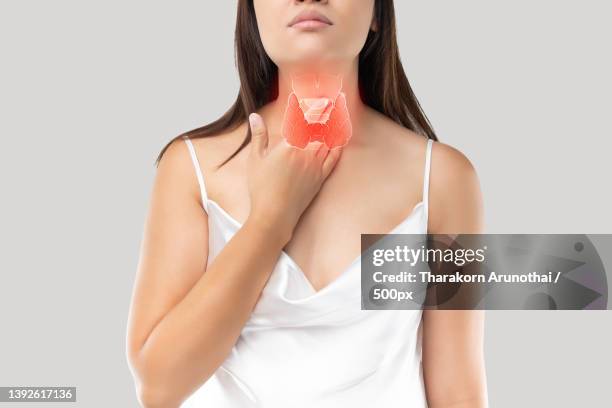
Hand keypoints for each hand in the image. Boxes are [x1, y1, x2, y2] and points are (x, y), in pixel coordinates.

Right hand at [245, 112, 341, 243]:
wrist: (275, 214)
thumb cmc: (261, 188)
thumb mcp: (256, 159)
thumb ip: (259, 136)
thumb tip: (255, 116)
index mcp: (289, 146)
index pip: (305, 121)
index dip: (315, 107)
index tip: (322, 97)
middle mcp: (306, 153)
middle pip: (320, 129)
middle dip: (327, 114)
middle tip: (335, 102)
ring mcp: (315, 166)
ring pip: (328, 142)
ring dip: (333, 128)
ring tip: (339, 116)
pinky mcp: (320, 178)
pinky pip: (333, 159)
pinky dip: (337, 147)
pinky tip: (340, 141)